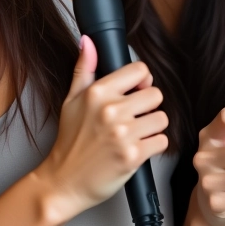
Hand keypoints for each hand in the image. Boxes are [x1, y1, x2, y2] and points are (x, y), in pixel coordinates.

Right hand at [37, 35, 168, 221]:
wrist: (62, 183)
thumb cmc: (69, 142)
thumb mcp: (71, 101)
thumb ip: (84, 69)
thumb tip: (88, 42)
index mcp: (98, 92)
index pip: (141, 70)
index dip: (142, 81)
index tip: (136, 92)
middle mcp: (111, 110)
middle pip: (157, 94)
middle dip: (148, 107)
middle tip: (133, 118)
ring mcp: (123, 134)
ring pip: (162, 119)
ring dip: (152, 128)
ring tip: (133, 135)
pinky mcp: (133, 156)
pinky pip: (162, 141)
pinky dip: (153, 146)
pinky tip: (136, 149)